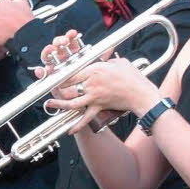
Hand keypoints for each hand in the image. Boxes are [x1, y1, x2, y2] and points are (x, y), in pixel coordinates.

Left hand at [42, 56, 159, 133]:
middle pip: (68, 87)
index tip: (53, 74)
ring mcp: (94, 97)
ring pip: (72, 102)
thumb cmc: (132, 77)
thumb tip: (103, 58)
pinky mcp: (99, 107)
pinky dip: (77, 125)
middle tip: (48, 88)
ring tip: (50, 104)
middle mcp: (92, 83)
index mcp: (95, 70)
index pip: (72, 72)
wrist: (141, 94)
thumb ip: (107, 60)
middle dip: (56, 88)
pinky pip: (86, 118)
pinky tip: (70, 130)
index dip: (60, 74)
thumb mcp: (119, 63)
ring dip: (59, 105)